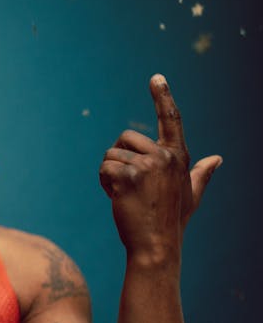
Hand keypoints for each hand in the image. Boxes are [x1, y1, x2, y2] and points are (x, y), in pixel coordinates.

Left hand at [99, 75, 220, 262]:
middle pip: (125, 138)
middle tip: (131, 185)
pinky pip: (103, 168)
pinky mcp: (128, 176)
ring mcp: (147, 165)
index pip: (171, 119)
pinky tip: (115, 197)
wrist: (157, 245)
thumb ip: (202, 173)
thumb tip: (218, 158)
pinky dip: (103, 183)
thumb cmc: (172, 219)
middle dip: (120, 158)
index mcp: (178, 156)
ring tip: (126, 194)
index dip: (163, 96)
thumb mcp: (191, 193)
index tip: (155, 77)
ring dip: (110, 174)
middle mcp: (165, 156)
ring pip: (111, 155)